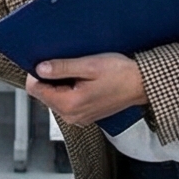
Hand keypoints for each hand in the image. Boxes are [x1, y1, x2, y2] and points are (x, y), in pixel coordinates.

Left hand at [25, 53, 148, 128]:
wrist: (142, 85)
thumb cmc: (121, 74)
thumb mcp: (89, 65)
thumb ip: (62, 68)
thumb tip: (39, 68)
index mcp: (69, 105)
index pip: (36, 90)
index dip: (37, 73)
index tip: (47, 61)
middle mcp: (71, 116)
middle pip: (44, 95)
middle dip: (50, 78)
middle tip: (68, 64)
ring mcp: (78, 118)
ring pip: (55, 98)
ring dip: (61, 83)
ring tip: (79, 72)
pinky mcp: (84, 115)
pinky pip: (67, 102)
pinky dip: (70, 90)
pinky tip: (84, 80)